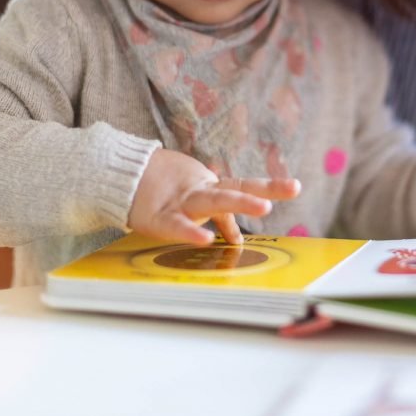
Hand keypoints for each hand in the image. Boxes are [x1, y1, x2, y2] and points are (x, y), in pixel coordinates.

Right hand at [129, 148, 300, 244]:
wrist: (121, 175)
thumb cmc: (162, 189)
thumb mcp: (194, 201)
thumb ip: (217, 218)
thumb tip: (236, 238)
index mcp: (209, 187)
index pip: (242, 185)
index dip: (270, 186)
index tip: (295, 187)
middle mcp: (200, 190)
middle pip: (235, 188)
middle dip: (262, 190)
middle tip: (293, 188)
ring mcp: (181, 201)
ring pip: (213, 200)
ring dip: (240, 203)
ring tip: (264, 207)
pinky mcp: (158, 217)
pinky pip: (176, 226)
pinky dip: (190, 233)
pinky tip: (206, 240)